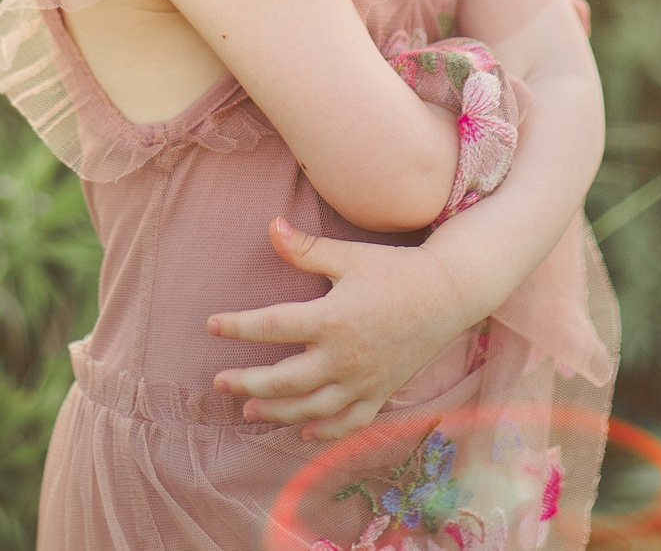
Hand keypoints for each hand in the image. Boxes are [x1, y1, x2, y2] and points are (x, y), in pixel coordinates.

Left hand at [208, 217, 476, 441]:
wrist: (449, 293)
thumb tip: (271, 226)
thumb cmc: (396, 270)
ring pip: (311, 409)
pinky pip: (349, 423)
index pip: (272, 326)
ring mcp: (363, 381)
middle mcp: (344, 357)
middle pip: (284, 381)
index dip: (237, 327)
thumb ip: (306, 248)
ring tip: (249, 410)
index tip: (211, 326)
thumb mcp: (349, 255)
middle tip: (221, 383)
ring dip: (277, 412)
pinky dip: (325, 433)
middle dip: (248, 384)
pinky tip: (305, 433)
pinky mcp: (381, 393)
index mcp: (332, 319)